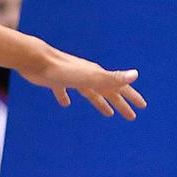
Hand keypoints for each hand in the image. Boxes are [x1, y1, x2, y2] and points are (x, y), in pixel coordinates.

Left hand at [19, 45, 145, 119]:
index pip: (118, 87)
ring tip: (107, 113)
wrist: (34, 59)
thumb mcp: (89, 76)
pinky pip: (63, 90)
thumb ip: (111, 77)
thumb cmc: (62, 69)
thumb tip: (135, 75)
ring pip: (89, 92)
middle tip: (131, 117)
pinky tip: (65, 103)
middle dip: (120, 103)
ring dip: (99, 101)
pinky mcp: (54, 80)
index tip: (142, 107)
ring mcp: (71, 77)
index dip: (131, 97)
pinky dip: (66, 97)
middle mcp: (86, 75)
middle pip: (107, 92)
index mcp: (96, 75)